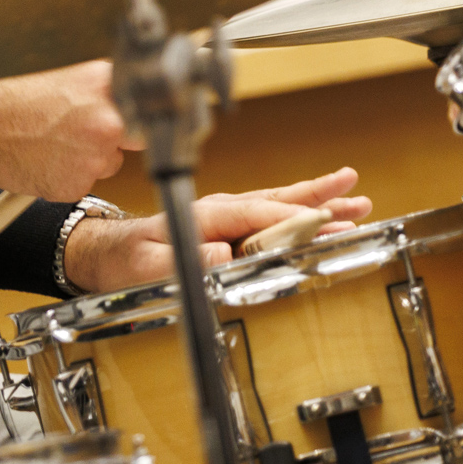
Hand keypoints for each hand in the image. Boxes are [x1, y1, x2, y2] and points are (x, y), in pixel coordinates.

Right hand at [0, 60, 142, 201]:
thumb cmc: (16, 104)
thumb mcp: (68, 83)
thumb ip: (104, 94)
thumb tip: (132, 104)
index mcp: (106, 84)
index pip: (147, 103)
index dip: (140, 114)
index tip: (138, 118)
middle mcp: (109, 118)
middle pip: (136, 138)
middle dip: (116, 139)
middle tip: (82, 133)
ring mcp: (96, 153)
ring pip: (109, 163)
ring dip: (90, 160)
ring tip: (54, 145)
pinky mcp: (80, 183)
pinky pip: (85, 183)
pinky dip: (69, 177)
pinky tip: (46, 161)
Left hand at [62, 168, 371, 294]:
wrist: (105, 253)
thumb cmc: (123, 259)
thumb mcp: (145, 265)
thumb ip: (182, 258)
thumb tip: (222, 252)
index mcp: (205, 215)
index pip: (257, 215)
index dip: (293, 220)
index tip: (326, 223)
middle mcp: (219, 211)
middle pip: (277, 203)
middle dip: (319, 201)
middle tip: (357, 199)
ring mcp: (224, 217)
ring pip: (279, 207)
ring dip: (318, 204)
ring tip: (356, 201)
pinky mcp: (226, 228)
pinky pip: (269, 218)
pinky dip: (298, 213)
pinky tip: (321, 213)